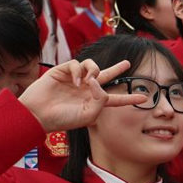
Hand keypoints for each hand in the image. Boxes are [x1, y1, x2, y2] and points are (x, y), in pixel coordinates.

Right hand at [18, 59, 145, 131]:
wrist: (38, 114)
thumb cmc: (63, 119)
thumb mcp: (89, 115)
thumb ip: (101, 99)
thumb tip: (98, 80)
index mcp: (93, 102)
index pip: (114, 99)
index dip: (128, 98)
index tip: (144, 98)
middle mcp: (86, 90)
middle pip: (105, 76)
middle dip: (117, 69)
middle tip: (127, 64)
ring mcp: (74, 80)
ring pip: (92, 66)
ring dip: (94, 71)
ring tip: (87, 81)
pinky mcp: (63, 71)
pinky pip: (77, 64)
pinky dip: (79, 70)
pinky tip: (75, 80)